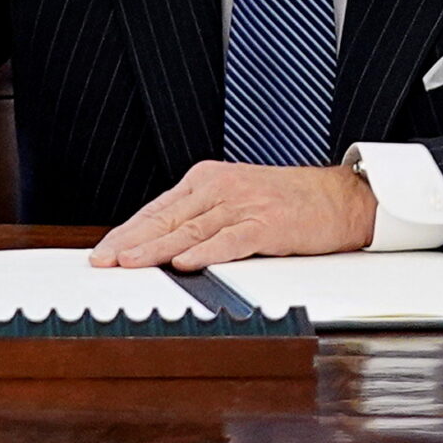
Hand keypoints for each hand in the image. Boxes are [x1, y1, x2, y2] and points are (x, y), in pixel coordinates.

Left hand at [89, 160, 375, 269]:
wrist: (340, 197)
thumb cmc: (290, 202)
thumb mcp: (238, 200)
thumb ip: (202, 218)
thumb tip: (163, 247)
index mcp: (209, 180)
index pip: (158, 208)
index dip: (128, 231)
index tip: (103, 250)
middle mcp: (221, 187)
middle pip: (166, 217)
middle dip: (131, 241)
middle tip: (102, 260)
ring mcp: (244, 204)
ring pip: (190, 229)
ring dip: (156, 248)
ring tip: (129, 263)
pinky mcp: (267, 223)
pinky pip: (230, 239)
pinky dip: (206, 252)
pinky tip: (184, 262)